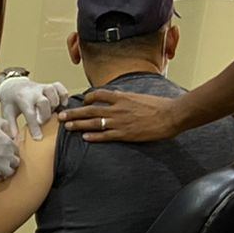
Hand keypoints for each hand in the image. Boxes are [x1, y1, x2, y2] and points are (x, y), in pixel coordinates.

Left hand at [0, 75, 70, 140]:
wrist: (12, 85)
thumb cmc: (10, 101)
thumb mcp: (7, 113)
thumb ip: (11, 126)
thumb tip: (15, 139)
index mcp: (22, 98)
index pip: (30, 113)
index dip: (35, 127)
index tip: (38, 138)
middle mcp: (33, 91)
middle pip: (44, 102)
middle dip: (45, 115)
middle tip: (42, 123)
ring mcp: (42, 87)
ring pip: (53, 93)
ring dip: (55, 105)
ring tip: (52, 114)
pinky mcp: (49, 85)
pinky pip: (59, 87)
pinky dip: (63, 95)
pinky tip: (62, 105)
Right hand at [0, 115, 20, 180]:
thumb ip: (6, 125)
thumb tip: (10, 131)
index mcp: (8, 143)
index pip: (18, 150)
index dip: (13, 149)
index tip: (8, 149)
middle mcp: (4, 155)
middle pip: (16, 163)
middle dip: (12, 160)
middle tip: (7, 158)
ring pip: (9, 173)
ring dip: (7, 170)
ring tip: (2, 167)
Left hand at [60, 90, 183, 143]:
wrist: (172, 114)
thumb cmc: (159, 105)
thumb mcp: (140, 96)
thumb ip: (126, 98)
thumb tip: (118, 97)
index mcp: (122, 97)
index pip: (98, 95)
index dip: (87, 99)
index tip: (81, 102)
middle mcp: (118, 108)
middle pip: (90, 110)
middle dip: (74, 113)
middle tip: (61, 116)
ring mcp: (120, 121)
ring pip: (94, 122)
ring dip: (79, 124)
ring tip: (67, 127)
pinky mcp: (125, 134)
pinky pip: (106, 135)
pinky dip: (94, 136)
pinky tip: (84, 137)